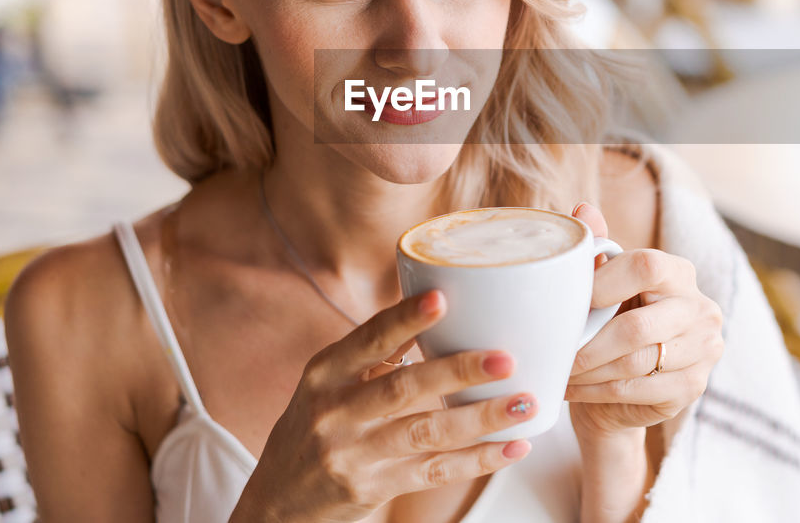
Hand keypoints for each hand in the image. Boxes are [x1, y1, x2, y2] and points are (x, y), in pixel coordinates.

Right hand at [231, 290, 536, 522]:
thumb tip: (434, 307)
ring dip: (480, 418)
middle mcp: (334, 412)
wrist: (277, 501)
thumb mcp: (328, 384)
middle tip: (504, 358)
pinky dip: (478, 460)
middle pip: (402, 387)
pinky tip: (511, 447)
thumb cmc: (314, 427)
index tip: (441, 298)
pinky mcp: (372, 488)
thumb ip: (373, 353)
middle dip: (457, 371)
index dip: (404, 319)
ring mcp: (353, 454)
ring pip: (426, 432)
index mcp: (325, 373)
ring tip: (523, 402)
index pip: (368, 340)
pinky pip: (434, 472)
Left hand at [564, 203, 723, 440]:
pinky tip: (572, 389)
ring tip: (558, 370)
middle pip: (637, 327)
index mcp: (680, 272)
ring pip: (634, 363)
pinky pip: (637, 390)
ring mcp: (703, 351)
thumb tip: (581, 209)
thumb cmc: (613, 324)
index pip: (646, 266)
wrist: (627, 388)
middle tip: (555, 350)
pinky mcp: (694, 388)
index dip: (604, 283)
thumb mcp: (606, 286)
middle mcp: (701, 309)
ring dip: (588, 371)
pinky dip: (597, 391)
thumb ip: (598, 249)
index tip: (572, 302)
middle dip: (587, 344)